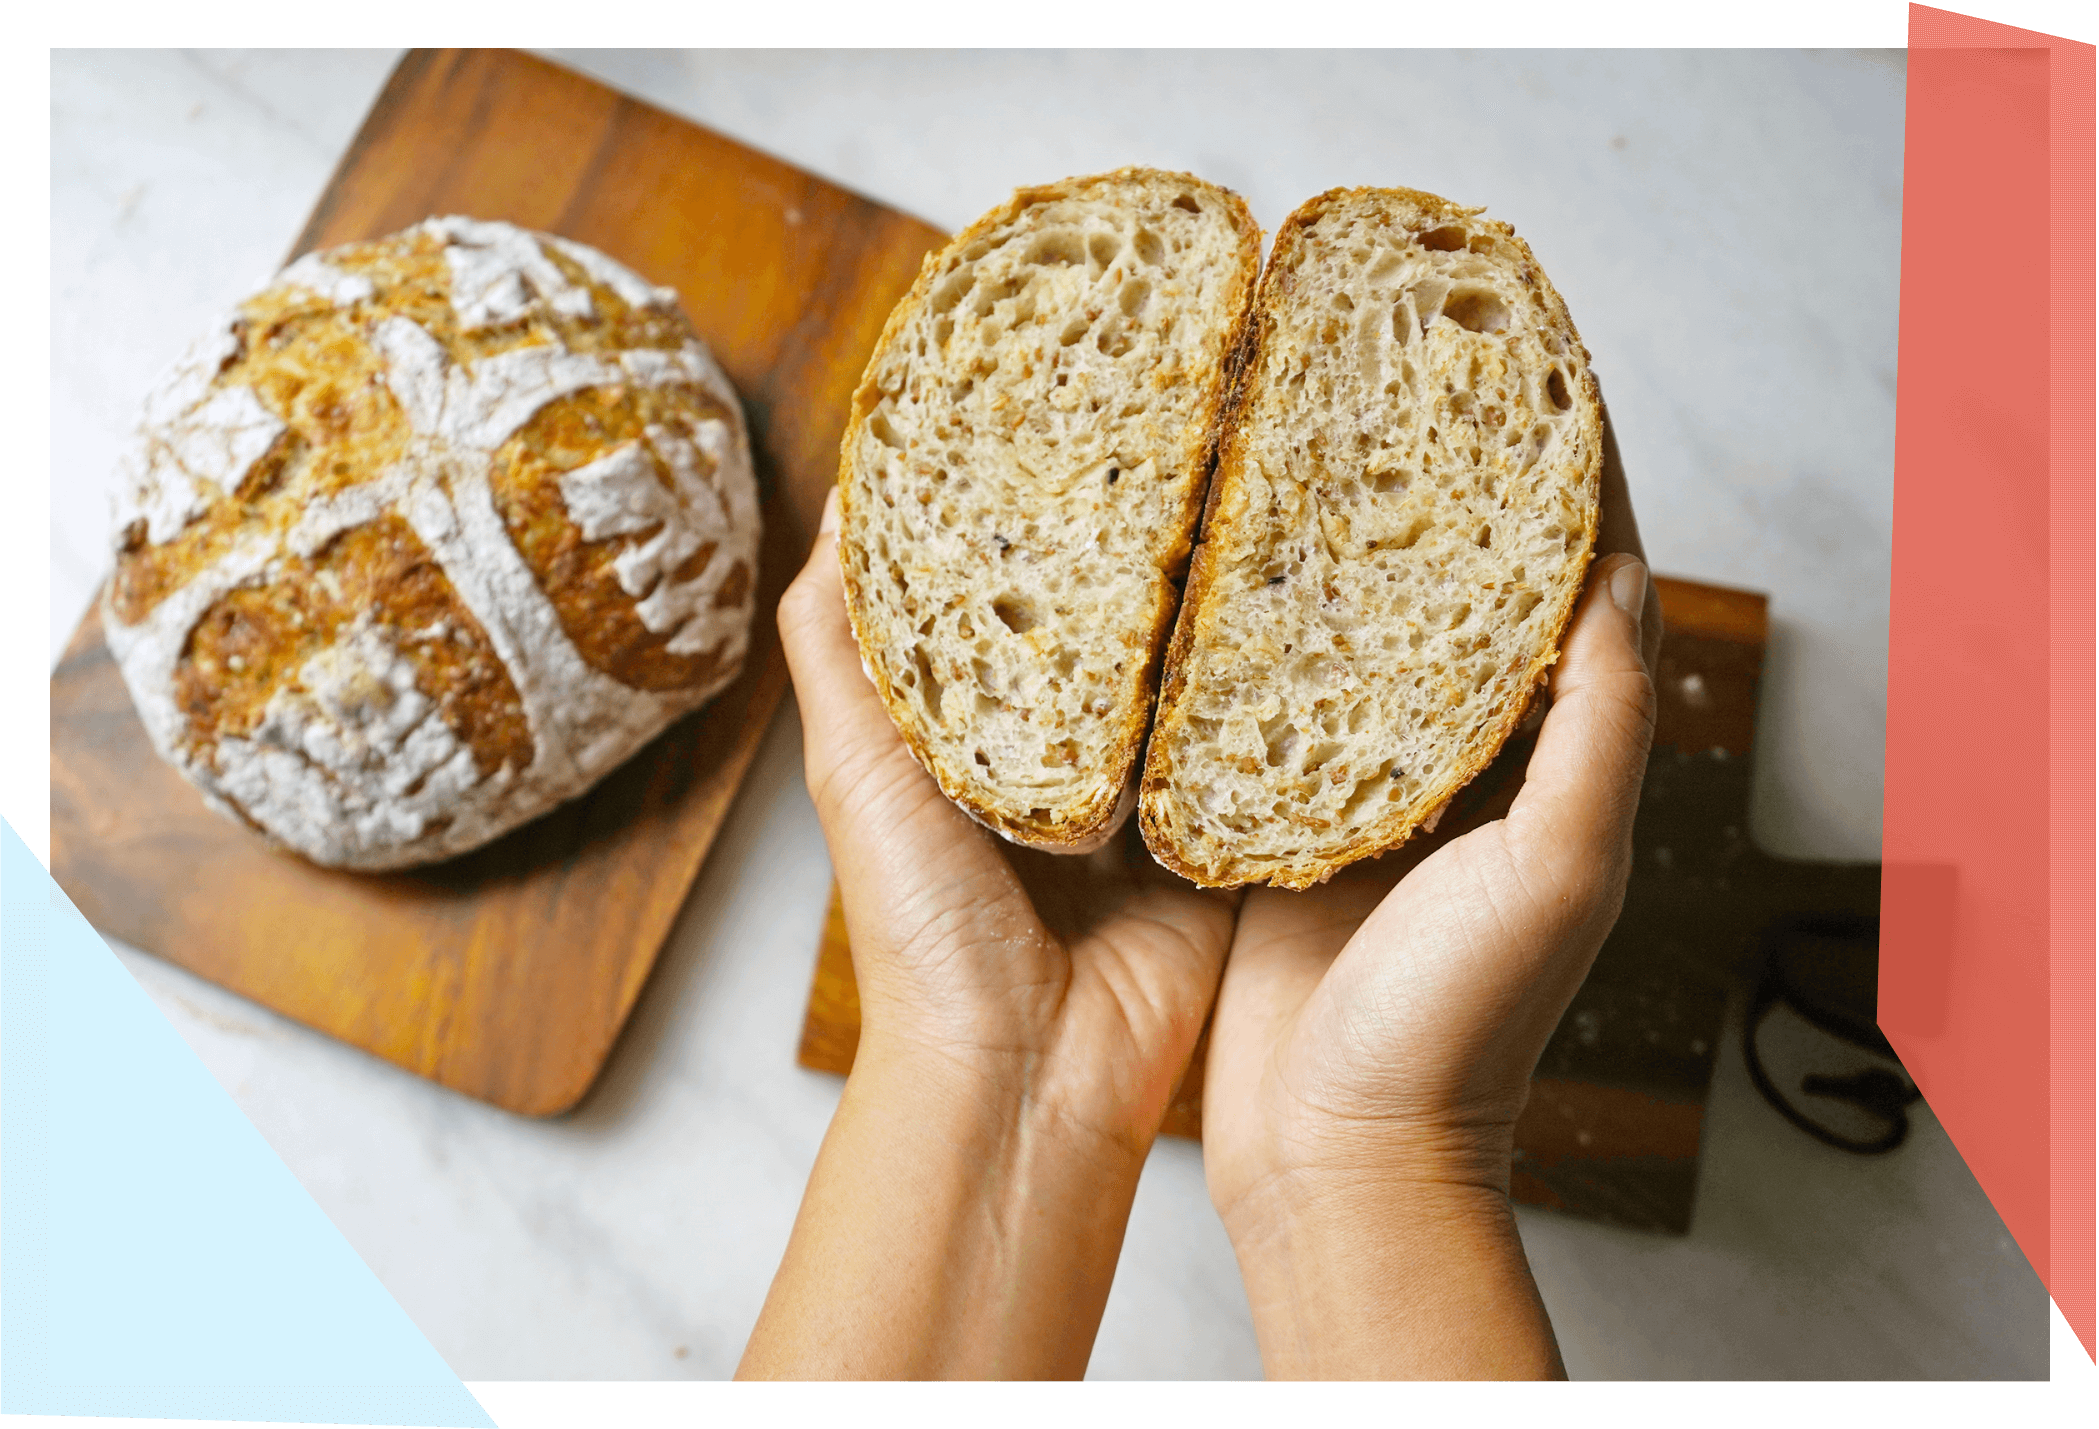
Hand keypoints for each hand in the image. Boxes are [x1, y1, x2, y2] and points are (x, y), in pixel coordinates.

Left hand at [739, 489, 1238, 1380]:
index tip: (1070, 397)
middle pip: (1112, 617)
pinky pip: (1257, 747)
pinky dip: (1280, 694)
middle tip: (1200, 416)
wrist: (1027, 1073)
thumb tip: (835, 495)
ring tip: (1271, 483)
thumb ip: (836, 644)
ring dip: (1223, 603)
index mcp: (976, 723)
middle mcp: (1065, 745)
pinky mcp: (1222, 832)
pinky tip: (1318, 608)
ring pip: (1193, 668)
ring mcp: (1149, 787)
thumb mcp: (853, 765)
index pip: (1009, 587)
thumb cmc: (924, 929)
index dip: (1032, 503)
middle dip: (1147, 538)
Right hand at [1201, 402, 1659, 1379]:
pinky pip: (1267, 695)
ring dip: (1345, 540)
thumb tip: (1619, 578)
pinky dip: (1256, 626)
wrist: (1337, 1150)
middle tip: (1393, 375)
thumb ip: (1596, 728)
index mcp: (1548, 766)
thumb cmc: (1460, 1028)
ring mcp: (1364, 784)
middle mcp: (1464, 763)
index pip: (1572, 590)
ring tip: (1301, 436)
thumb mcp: (1557, 869)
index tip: (1530, 377)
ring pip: (1361, 629)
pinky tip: (1215, 562)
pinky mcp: (1272, 813)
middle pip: (1463, 591)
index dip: (1562, 484)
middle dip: (1442, 487)